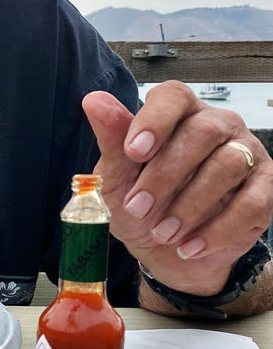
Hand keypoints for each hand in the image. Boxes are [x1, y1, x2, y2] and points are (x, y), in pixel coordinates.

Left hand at [82, 81, 272, 295]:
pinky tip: (190, 246)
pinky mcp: (265, 189)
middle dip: (165, 174)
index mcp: (179, 114)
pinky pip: (251, 203)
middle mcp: (218, 126)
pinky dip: (218, 229)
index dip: (155, 120)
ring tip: (163, 234)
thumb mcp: (118, 178)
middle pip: (202, 132)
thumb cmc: (142, 205)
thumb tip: (94, 101)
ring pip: (228, 165)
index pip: (174, 97)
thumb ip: (112, 140)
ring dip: (190, 205)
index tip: (133, 151)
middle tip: (138, 208)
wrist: (167, 251)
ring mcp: (247, 154)